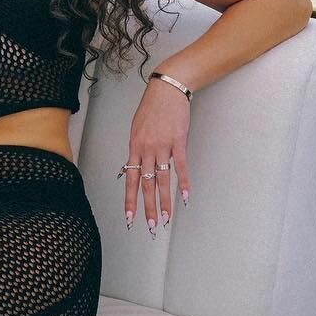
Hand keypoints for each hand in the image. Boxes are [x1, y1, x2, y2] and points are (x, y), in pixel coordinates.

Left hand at [120, 80, 191, 234]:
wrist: (166, 90)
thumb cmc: (151, 108)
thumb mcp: (136, 129)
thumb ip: (136, 150)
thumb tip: (131, 167)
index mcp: (134, 147)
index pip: (130, 180)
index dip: (130, 200)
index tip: (129, 218)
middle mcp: (146, 150)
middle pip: (146, 184)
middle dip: (147, 208)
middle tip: (150, 226)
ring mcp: (162, 146)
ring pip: (162, 180)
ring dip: (164, 201)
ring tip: (165, 218)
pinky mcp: (178, 142)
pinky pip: (180, 166)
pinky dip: (184, 182)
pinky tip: (185, 196)